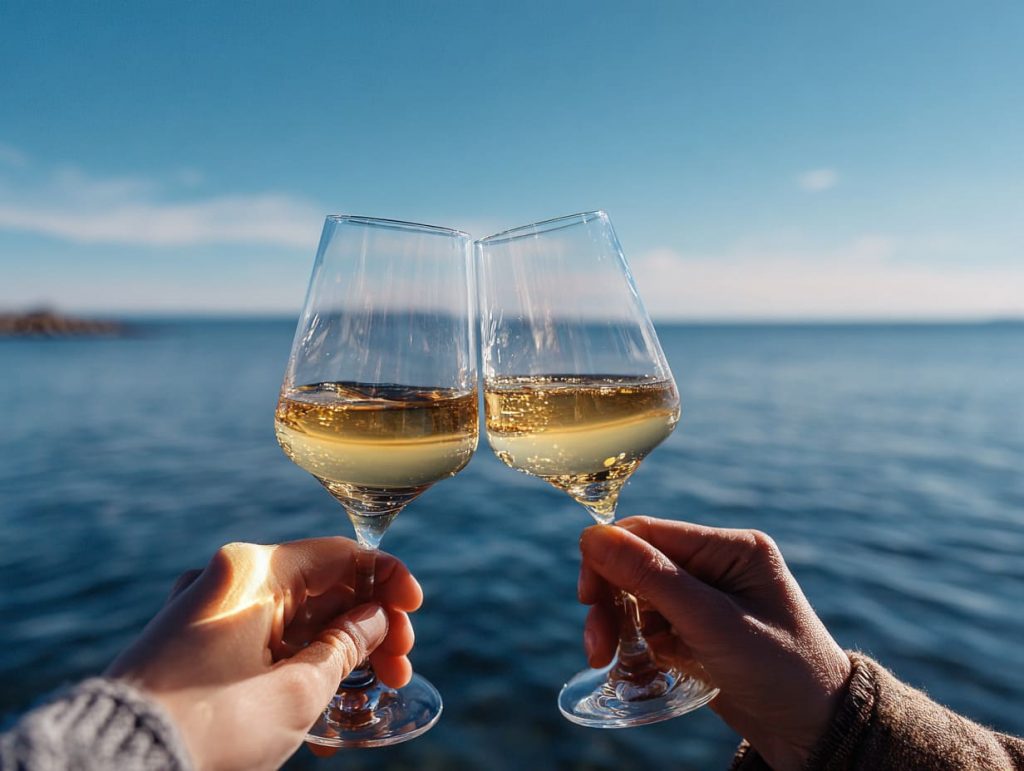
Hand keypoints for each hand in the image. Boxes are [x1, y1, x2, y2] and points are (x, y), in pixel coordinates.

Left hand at [107, 538, 421, 770]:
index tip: (415, 611)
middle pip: (320, 589)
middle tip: (397, 669)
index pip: (340, 555)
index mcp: (251, 572)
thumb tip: (376, 619)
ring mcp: (207, 613)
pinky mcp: (195, 647)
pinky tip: (327, 712)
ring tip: (370, 698)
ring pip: (296, 620)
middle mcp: (227, 581)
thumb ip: (348, 646)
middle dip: (368, 627)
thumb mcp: (298, 689)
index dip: (388, 579)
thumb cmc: (211, 725)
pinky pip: (265, 644)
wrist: (118, 766)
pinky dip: (300, 668)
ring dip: (338, 654)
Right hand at [579, 517, 851, 770]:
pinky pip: (649, 624)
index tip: (587, 599)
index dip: (609, 558)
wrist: (816, 733)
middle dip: (611, 601)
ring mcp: (706, 597)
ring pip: (637, 596)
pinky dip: (635, 644)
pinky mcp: (697, 629)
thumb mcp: (713, 623)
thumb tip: (592, 536)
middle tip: (598, 646)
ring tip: (609, 660)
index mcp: (731, 547)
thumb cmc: (781, 671)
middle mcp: (717, 564)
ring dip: (619, 625)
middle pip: (637, 564)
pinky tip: (634, 667)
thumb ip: (652, 577)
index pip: (649, 533)